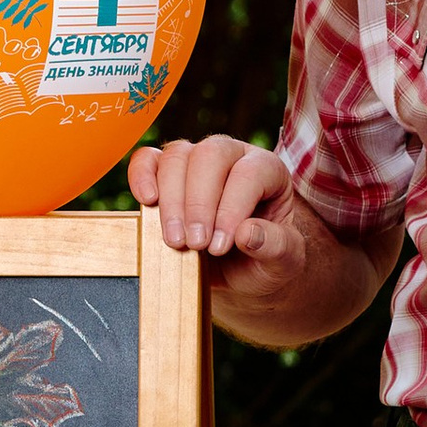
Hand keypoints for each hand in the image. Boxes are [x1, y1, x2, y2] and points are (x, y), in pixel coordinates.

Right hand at [127, 133, 310, 302]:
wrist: (242, 271)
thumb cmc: (266, 259)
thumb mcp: (285, 261)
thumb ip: (276, 246)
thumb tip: (247, 233)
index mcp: (268, 170)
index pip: (248, 174)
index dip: (231, 209)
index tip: (219, 247)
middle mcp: (233, 156)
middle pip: (210, 155)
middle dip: (198, 203)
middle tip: (195, 244)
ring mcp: (197, 160)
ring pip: (177, 156)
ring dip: (172, 200)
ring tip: (175, 241)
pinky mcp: (167, 173)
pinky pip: (148, 160)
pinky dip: (141, 176)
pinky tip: (146, 201)